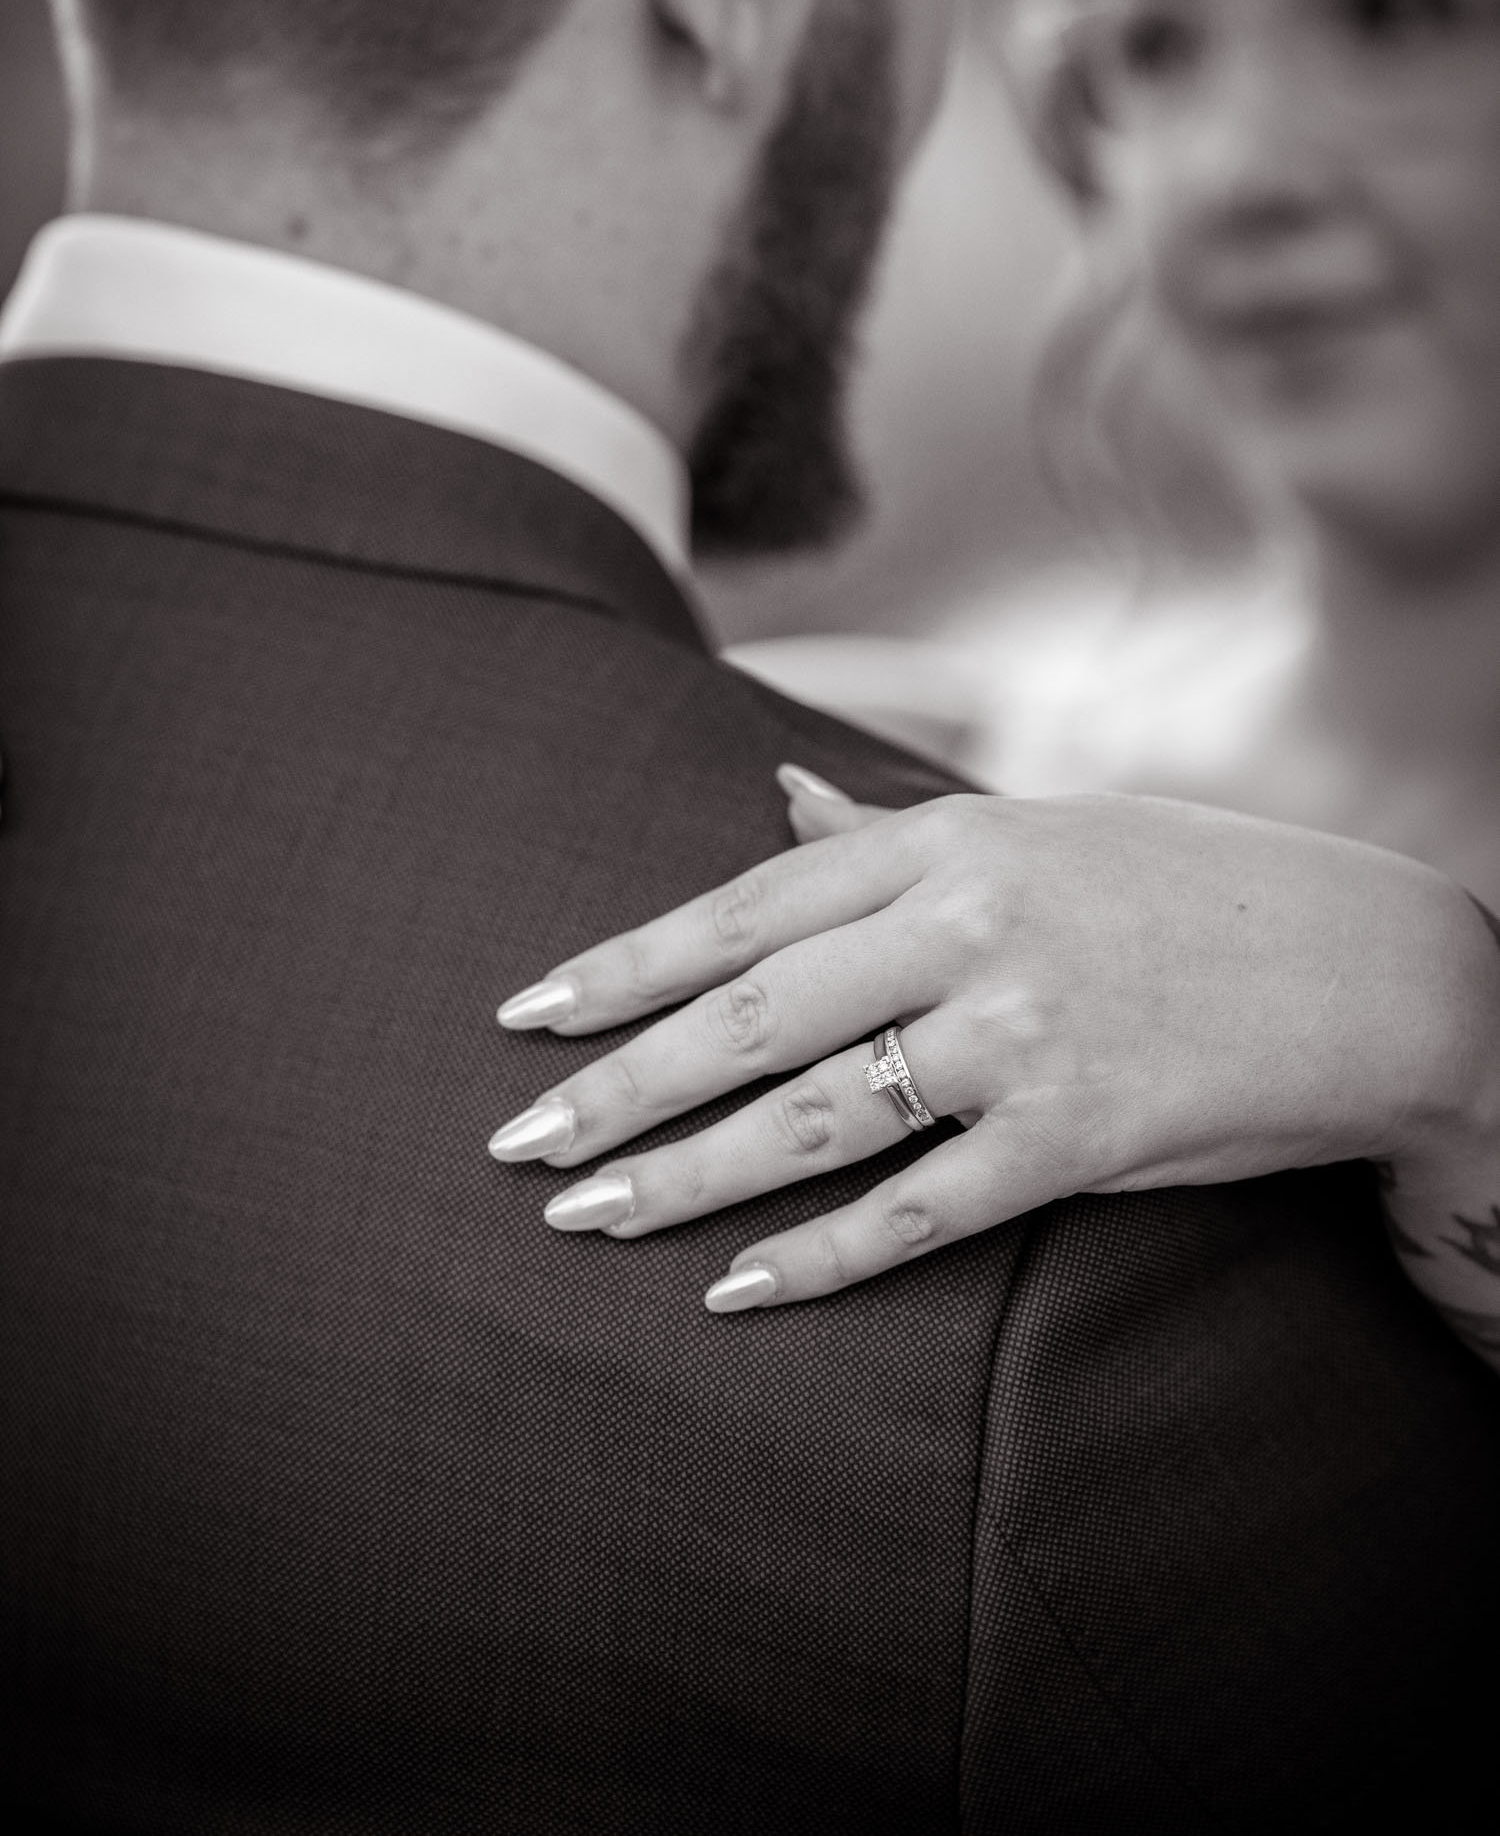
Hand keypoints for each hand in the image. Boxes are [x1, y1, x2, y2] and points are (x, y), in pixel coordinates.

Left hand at [489, 771, 1499, 1345]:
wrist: (1371, 969)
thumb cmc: (1188, 889)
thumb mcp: (1038, 831)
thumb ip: (894, 835)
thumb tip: (781, 799)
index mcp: (948, 841)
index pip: (744, 909)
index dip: (622, 967)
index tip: (526, 1014)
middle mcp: (969, 928)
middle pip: (748, 1018)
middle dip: (619, 1086)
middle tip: (516, 1145)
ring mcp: (1020, 1036)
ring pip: (810, 1118)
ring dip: (685, 1176)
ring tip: (587, 1217)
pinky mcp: (1073, 1139)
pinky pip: (915, 1213)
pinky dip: (815, 1257)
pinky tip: (733, 1288)